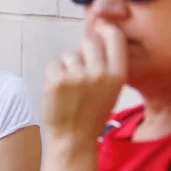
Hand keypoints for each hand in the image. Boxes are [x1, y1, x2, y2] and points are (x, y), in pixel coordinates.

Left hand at [43, 20, 126, 144]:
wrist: (73, 140)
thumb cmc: (90, 113)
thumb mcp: (110, 89)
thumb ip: (106, 64)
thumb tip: (96, 32)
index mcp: (117, 75)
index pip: (114, 36)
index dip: (105, 29)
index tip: (98, 29)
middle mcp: (100, 73)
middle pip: (89, 41)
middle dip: (82, 52)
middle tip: (79, 73)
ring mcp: (78, 77)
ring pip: (70, 55)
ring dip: (67, 67)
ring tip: (70, 89)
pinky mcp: (58, 81)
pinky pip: (53, 64)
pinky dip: (53, 75)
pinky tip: (58, 92)